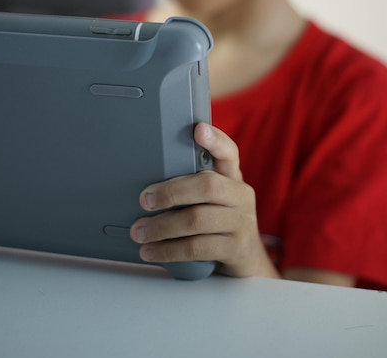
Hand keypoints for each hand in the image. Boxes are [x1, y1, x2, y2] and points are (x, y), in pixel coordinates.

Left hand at [130, 122, 278, 277]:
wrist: (246, 258)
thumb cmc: (220, 220)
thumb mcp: (214, 197)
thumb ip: (193, 183)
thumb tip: (148, 185)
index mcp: (232, 176)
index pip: (228, 152)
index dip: (215, 140)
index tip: (198, 130)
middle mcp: (240, 195)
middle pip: (206, 186)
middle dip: (170, 192)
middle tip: (145, 200)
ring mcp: (241, 222)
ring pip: (197, 219)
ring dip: (162, 227)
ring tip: (140, 232)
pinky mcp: (236, 248)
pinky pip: (197, 248)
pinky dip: (169, 250)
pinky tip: (152, 250)